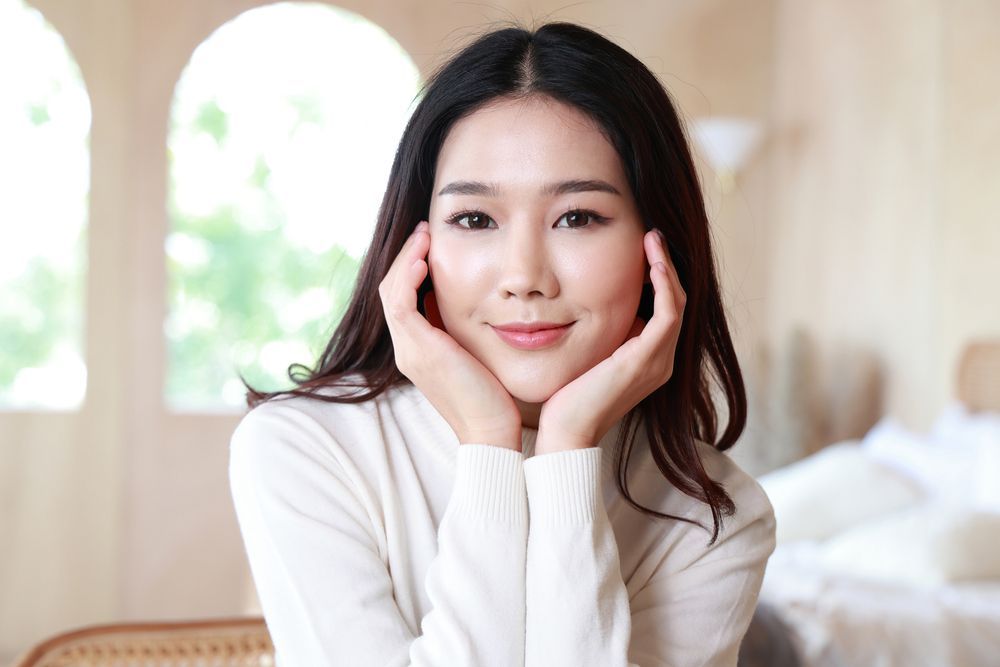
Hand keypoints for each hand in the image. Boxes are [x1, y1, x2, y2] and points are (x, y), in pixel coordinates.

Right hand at [379, 221, 522, 449]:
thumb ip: (468, 330)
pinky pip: (401, 303)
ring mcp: (408, 350)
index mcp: (418, 350)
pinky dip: (408, 277)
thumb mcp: (477, 354)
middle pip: (391, 291)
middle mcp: (407, 349)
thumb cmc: (495, 397)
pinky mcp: (418, 350)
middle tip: (425, 231)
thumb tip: (482, 302)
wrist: (492, 431)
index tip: (431, 244)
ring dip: (406, 259)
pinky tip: (426, 258)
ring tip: (424, 235)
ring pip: (391, 292)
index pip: (402, 299)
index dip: (411, 268)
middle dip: (406, 257)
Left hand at [535, 229, 685, 453]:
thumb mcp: (590, 355)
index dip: (660, 277)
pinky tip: (652, 263)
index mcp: (649, 360)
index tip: (645, 248)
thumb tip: (592, 303)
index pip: (665, 310)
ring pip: (676, 304)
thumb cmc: (568, 397)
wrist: (566, 431)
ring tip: (653, 240)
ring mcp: (657, 362)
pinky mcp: (645, 361)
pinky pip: (668, 315)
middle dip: (666, 266)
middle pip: (676, 303)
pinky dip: (664, 286)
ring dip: (667, 268)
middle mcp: (661, 361)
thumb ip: (603, 334)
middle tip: (652, 236)